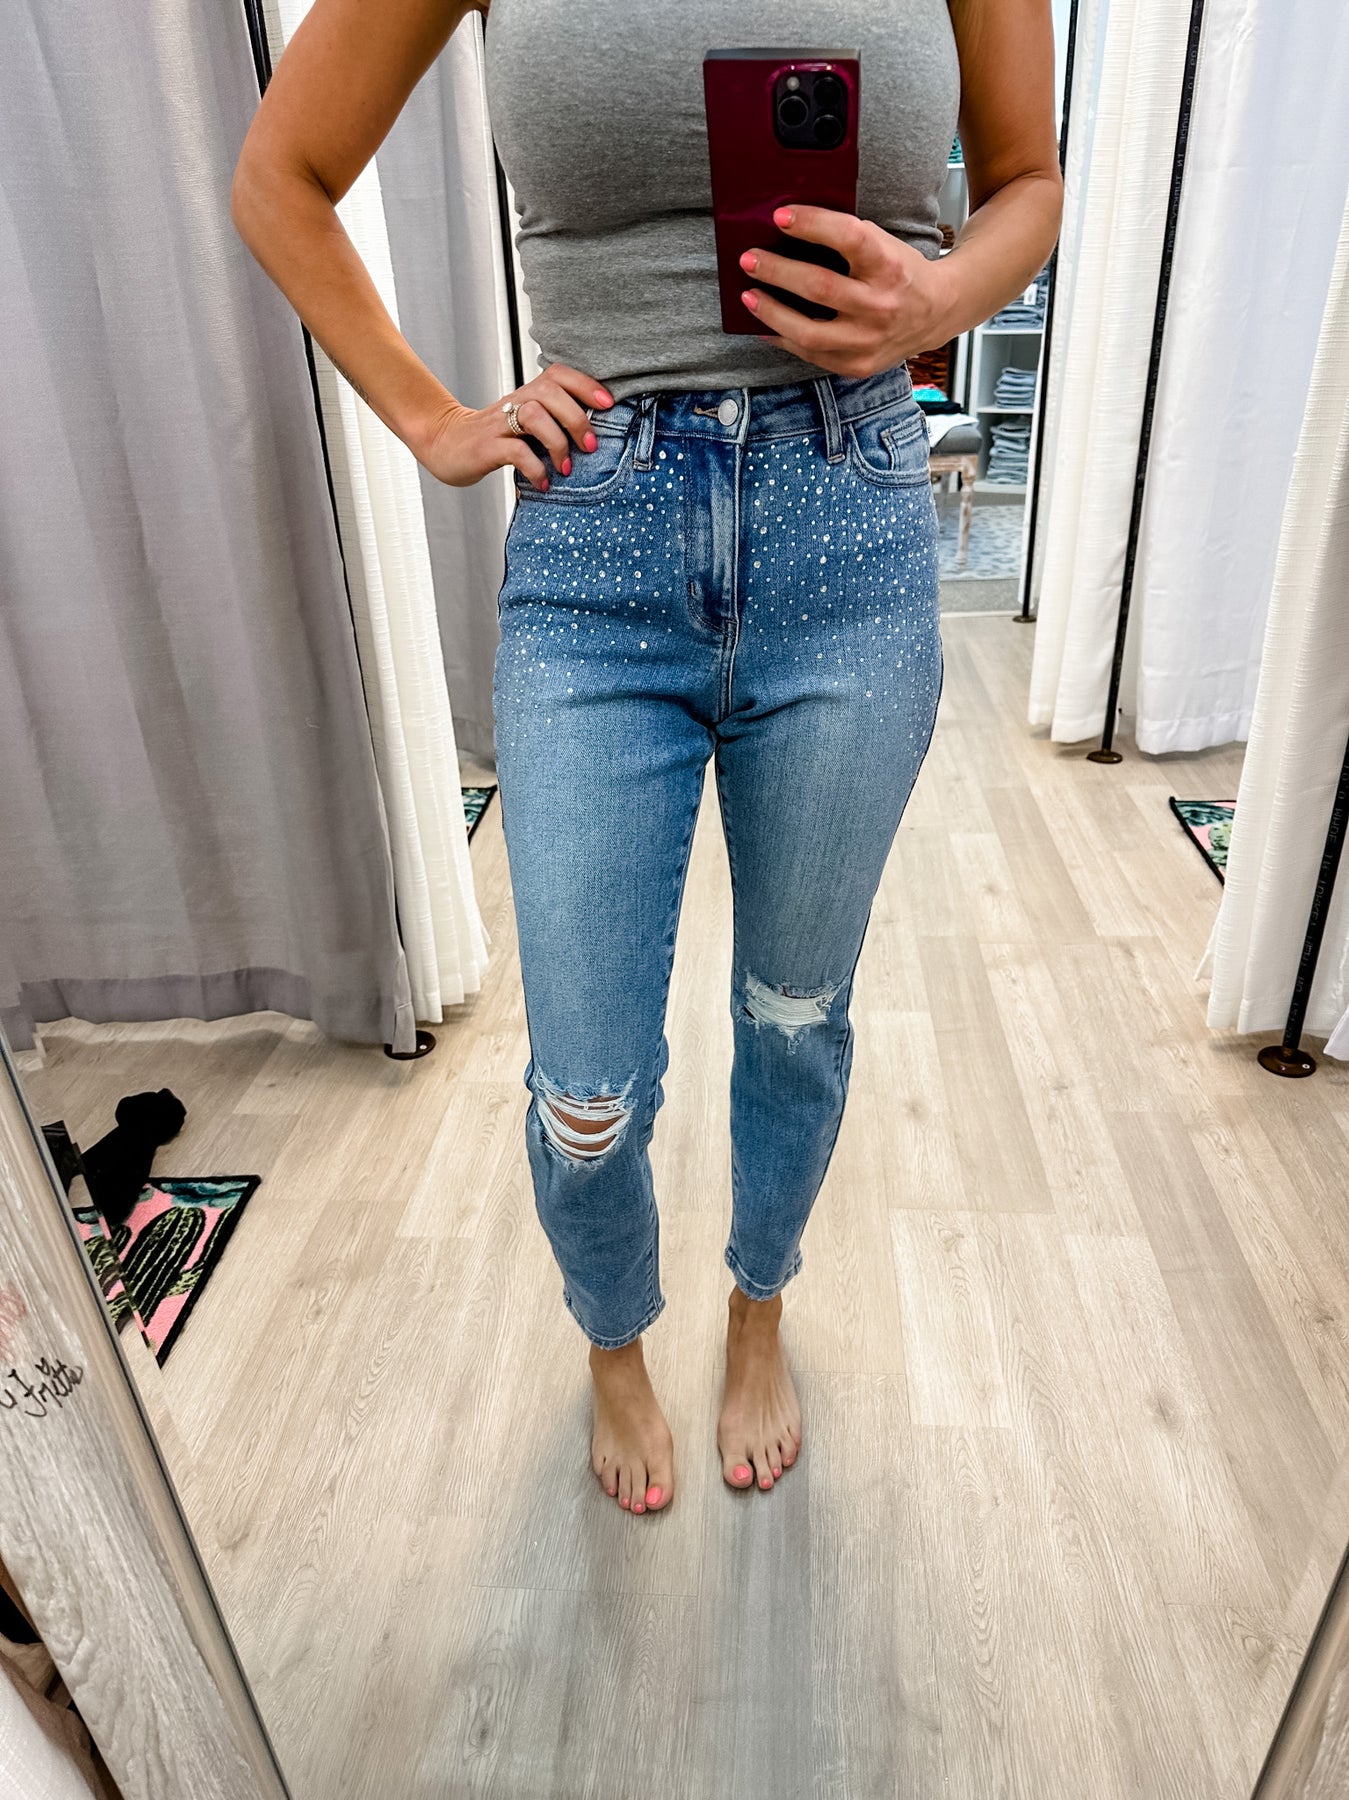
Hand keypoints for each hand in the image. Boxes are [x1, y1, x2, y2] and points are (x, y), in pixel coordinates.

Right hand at [416, 363, 613, 490]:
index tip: (607, 405)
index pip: (558, 374)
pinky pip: (516, 452)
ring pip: (534, 416)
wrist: (446, 444)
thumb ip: (553, 419)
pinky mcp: (486, 447)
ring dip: (557, 443)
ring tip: (566, 468)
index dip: (585, 384)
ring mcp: (499, 424)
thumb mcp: (525, 422)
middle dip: (577, 418)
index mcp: (527, 395)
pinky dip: (535, 469)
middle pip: (550, 393)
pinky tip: (543, 483)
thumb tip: (596, 433)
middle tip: (590, 446)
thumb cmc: (496, 437)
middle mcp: (514, 403)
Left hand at [739, 205, 953, 377]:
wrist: (936, 312)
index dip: (811, 224)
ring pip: (808, 332)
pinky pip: (811, 355)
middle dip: (776, 271)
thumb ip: (844, 237)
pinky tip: (766, 324)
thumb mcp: (883, 244)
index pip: (848, 236)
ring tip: (749, 296)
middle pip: (819, 287)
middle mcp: (880, 304)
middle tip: (749, 259)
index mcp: (889, 264)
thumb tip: (787, 228)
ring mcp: (868, 340)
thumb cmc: (899, 272)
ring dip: (771, 312)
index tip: (780, 216)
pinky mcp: (858, 365)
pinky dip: (783, 338)